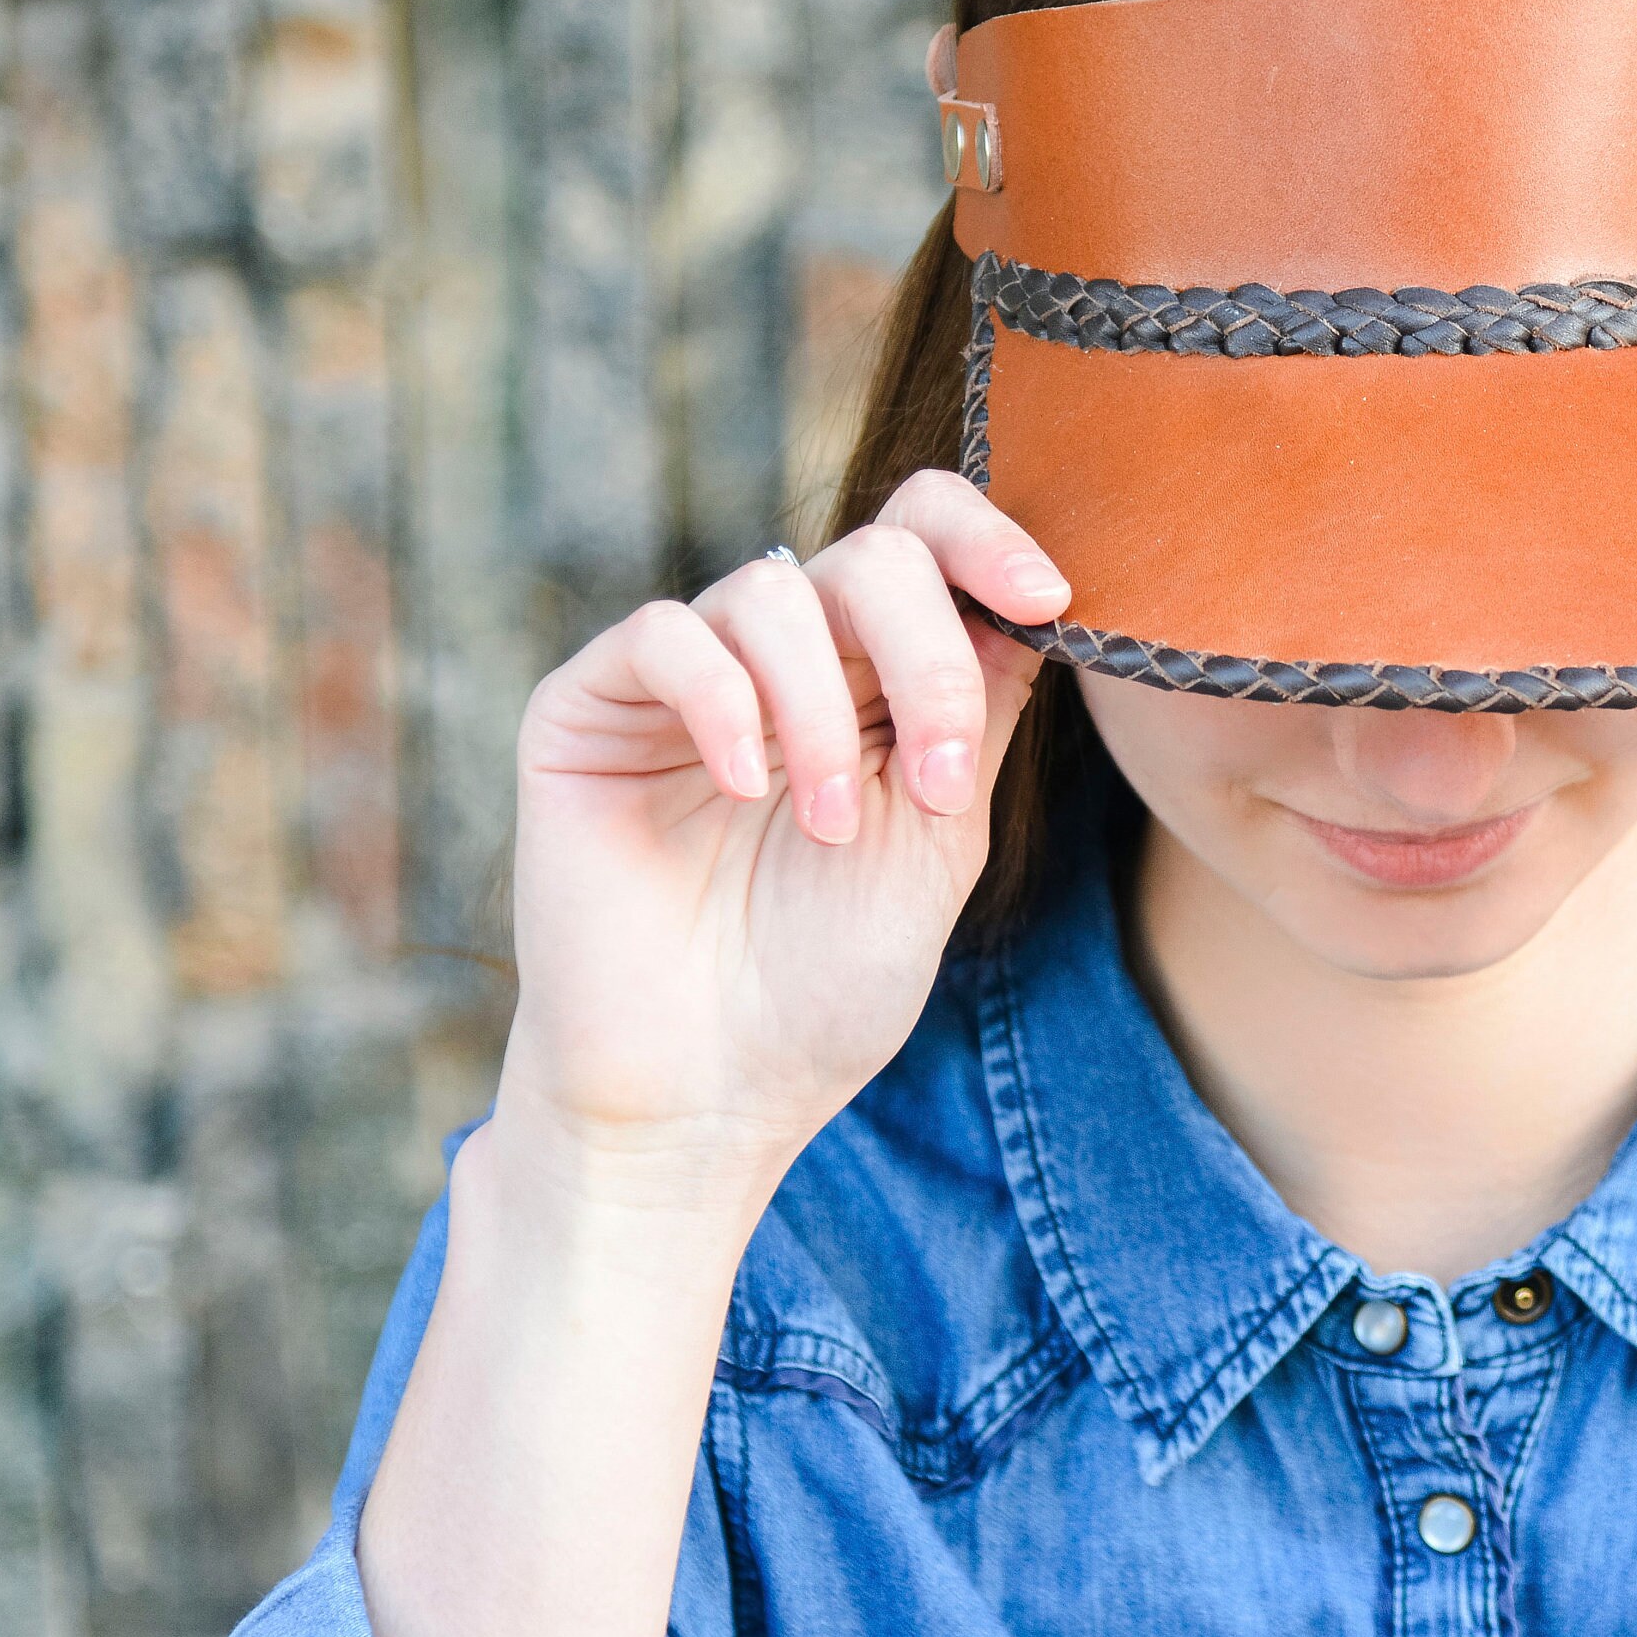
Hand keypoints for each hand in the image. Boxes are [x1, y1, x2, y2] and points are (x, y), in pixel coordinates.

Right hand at [498, 469, 1069, 1205]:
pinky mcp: (587, 709)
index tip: (1049, 598)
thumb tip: (1034, 596)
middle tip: (939, 780)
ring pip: (772, 590)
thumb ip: (978, 712)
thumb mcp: (941, 840)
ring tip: (828, 829)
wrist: (704, 1097)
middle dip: (927, 656)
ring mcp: (683, 679)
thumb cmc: (824, 985)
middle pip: (871, 556)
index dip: (990, 539)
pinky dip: (723, 703)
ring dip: (824, 713)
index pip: (927, 540)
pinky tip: (743, 788)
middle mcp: (784, 660)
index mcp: (875, 679)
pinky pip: (663, 636)